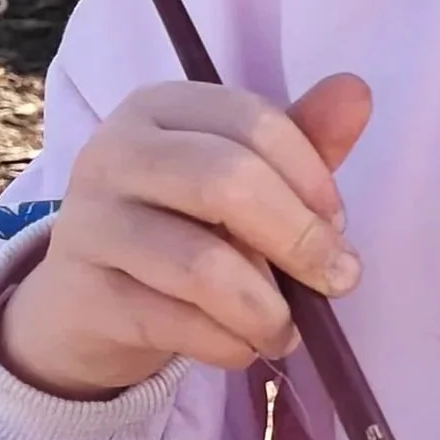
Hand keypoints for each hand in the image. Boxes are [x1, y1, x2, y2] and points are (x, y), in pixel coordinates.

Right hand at [0, 74, 372, 399]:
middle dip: (300, 240)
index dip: (312, 177)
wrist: (83, 303)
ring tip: (287, 331)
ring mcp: (90, 225)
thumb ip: (301, 141)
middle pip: (228, 182)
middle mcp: (114, 153)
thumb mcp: (240, 177)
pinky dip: (230, 344)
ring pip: (202, 266)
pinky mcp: (85, 296)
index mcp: (158, 108)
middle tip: (338, 281)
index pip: (253, 121)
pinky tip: (243, 347)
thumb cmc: (179, 227)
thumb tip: (356, 92)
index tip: (338, 224)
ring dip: (266, 310)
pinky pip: (178, 323)